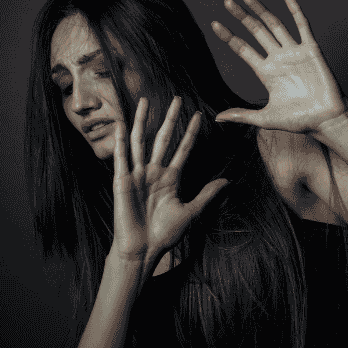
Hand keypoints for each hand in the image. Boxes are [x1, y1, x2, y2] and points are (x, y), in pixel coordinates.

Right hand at [112, 96, 228, 274]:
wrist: (144, 249)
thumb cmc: (165, 233)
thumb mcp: (191, 212)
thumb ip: (207, 195)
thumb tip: (227, 181)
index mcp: (170, 178)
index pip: (183, 149)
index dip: (190, 133)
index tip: (199, 116)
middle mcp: (154, 172)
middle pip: (163, 138)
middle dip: (170, 119)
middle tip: (176, 98)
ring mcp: (137, 175)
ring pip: (140, 141)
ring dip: (142, 121)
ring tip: (144, 101)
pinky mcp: (122, 182)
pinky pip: (121, 158)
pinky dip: (121, 141)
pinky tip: (122, 124)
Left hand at [212, 0, 347, 132]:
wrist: (326, 120)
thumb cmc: (300, 121)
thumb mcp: (266, 119)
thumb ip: (242, 115)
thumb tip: (217, 118)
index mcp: (266, 72)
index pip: (242, 49)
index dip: (229, 36)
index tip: (215, 23)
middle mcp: (278, 58)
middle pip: (256, 32)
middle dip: (242, 17)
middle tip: (227, 2)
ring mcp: (294, 52)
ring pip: (275, 25)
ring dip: (261, 11)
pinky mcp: (311, 50)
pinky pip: (303, 26)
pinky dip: (296, 11)